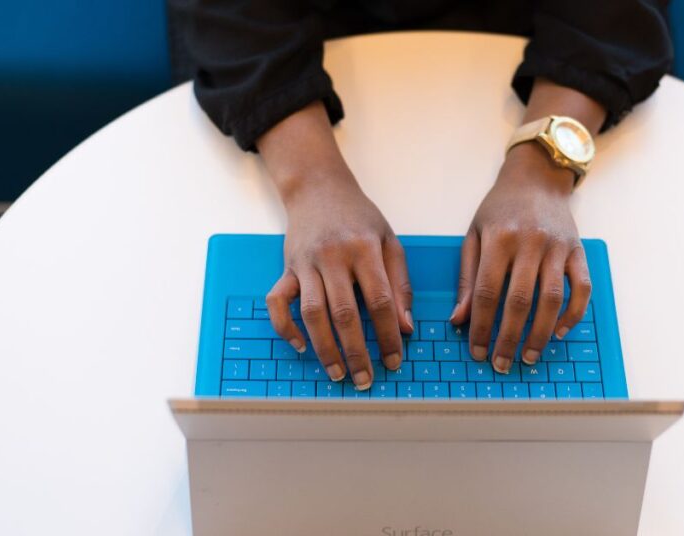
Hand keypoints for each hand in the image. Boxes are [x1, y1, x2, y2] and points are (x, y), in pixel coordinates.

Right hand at [264, 169, 412, 390]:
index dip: (388, 334)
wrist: (318, 187)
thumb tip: (405, 327)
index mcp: (365, 249)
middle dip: (356, 351)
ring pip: (312, 313)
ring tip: (337, 373)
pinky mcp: (286, 267)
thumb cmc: (358, 217)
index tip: (394, 360)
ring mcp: (306, 263)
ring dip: (324, 347)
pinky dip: (285, 327)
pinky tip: (300, 346)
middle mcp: (333, 257)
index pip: (380, 300)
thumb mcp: (389, 241)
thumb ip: (400, 283)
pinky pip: (277, 302)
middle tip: (365, 379)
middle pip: (345, 313)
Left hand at [450, 142, 591, 372]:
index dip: (481, 326)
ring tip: (529, 356)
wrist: (537, 178)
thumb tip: (458, 320)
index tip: (477, 351)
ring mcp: (558, 247)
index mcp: (499, 238)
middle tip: (502, 363)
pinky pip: (581, 288)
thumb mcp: (474, 234)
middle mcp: (530, 243)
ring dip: (541, 333)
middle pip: (519, 301)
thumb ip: (467, 277)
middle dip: (509, 337)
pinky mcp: (578, 251)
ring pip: (552, 299)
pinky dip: (573, 314)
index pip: (487, 292)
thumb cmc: (500, 208)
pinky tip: (560, 331)